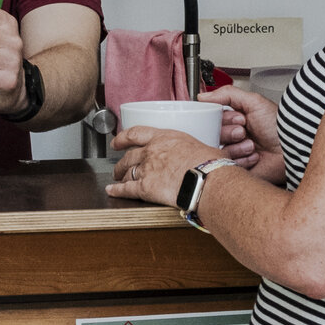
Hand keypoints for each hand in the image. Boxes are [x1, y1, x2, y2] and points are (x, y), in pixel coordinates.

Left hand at [103, 125, 224, 207]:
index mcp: (165, 138)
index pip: (136, 133)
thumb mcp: (205, 148)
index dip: (123, 137)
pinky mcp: (145, 188)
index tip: (118, 141)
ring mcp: (147, 169)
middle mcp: (152, 151)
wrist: (208, 180)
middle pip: (129, 156)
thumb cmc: (212, 165)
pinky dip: (117, 191)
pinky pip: (126, 189)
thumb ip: (198, 152)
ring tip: (118, 179)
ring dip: (120, 176)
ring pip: (126, 172)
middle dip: (121, 162)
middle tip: (118, 166)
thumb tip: (213, 156)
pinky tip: (111, 191)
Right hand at [205, 85, 285, 182]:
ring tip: (252, 145)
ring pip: (219, 150)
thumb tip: (203, 96)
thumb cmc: (280, 127)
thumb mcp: (254, 102)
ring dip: (237, 147)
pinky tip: (254, 156)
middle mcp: (234, 135)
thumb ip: (227, 94)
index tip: (238, 118)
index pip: (214, 118)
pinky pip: (228, 164)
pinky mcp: (239, 168)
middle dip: (229, 132)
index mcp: (236, 118)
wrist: (292, 149)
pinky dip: (242, 160)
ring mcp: (236, 152)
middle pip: (214, 134)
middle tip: (243, 131)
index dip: (223, 118)